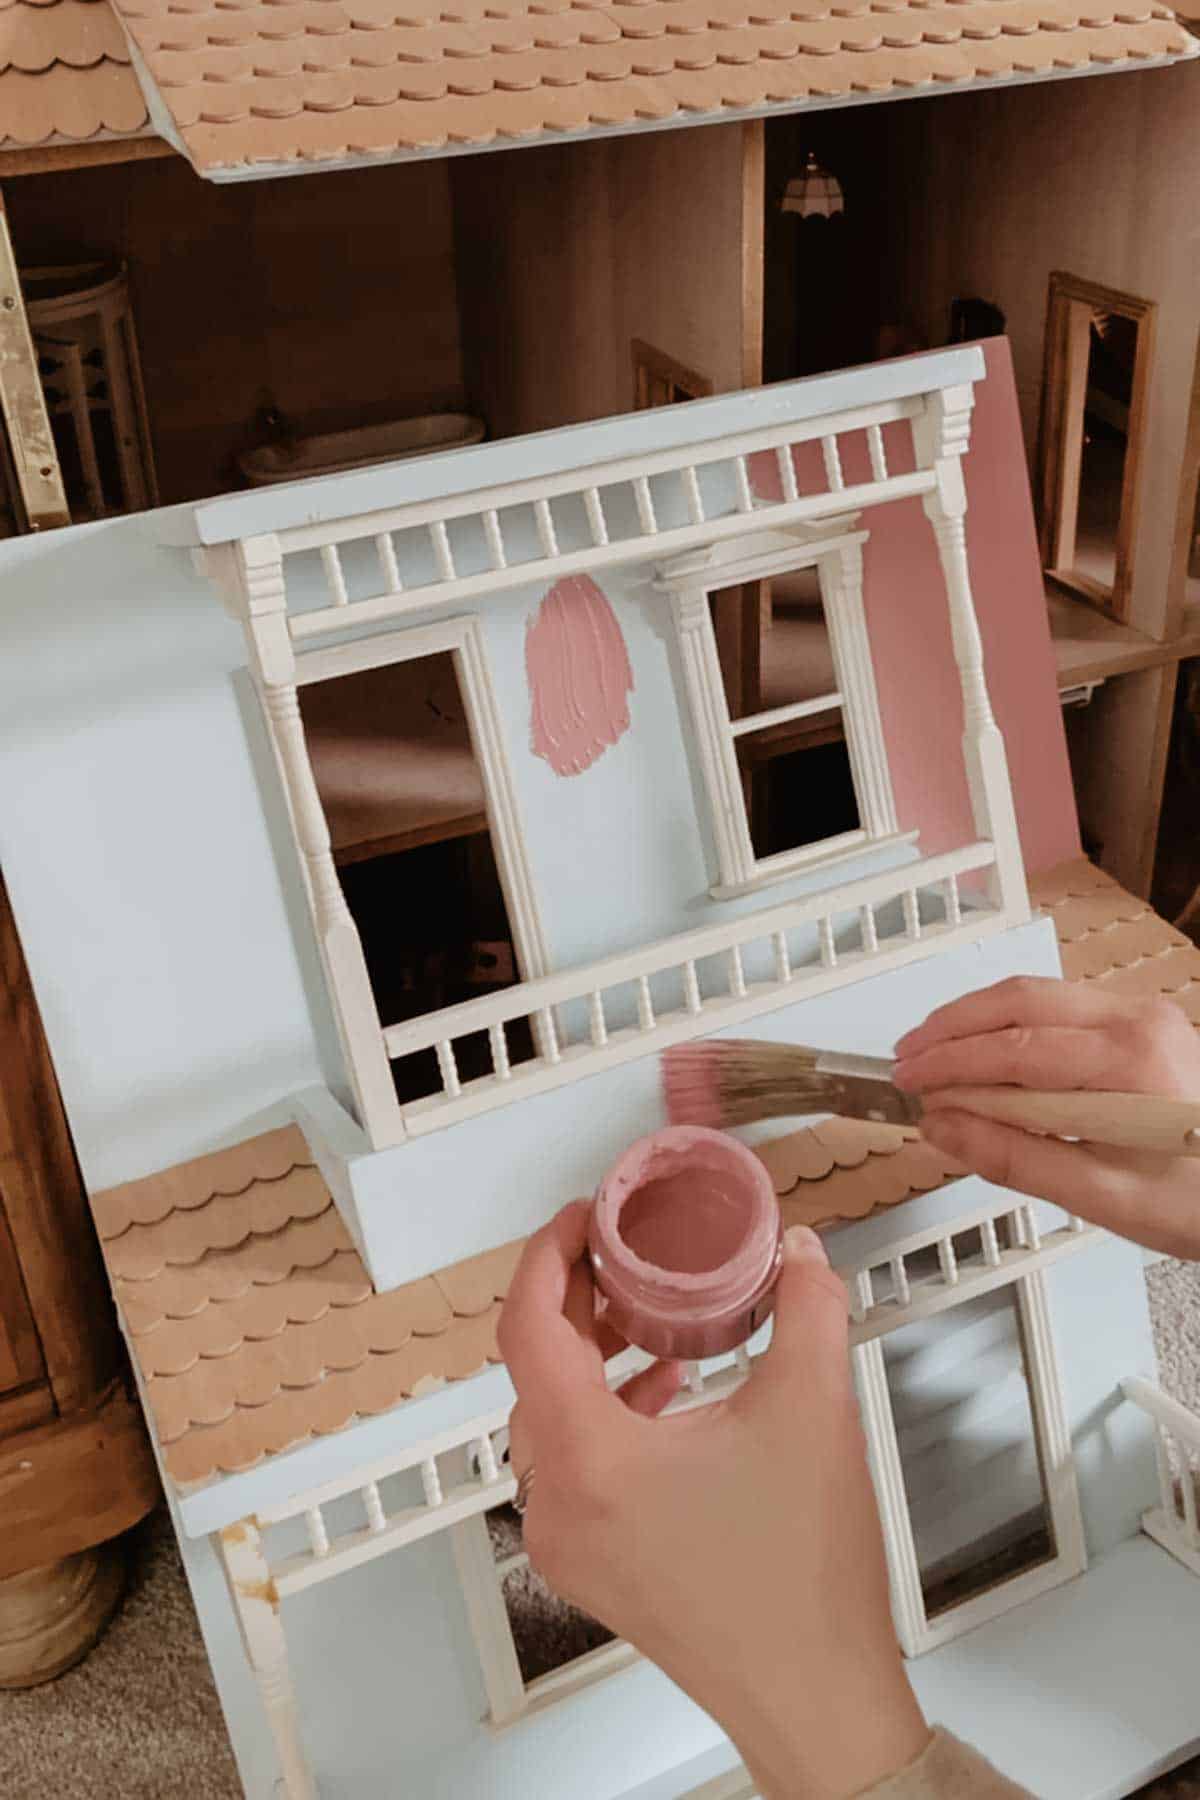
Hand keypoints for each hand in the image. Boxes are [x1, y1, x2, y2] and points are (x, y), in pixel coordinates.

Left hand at [497, 1203, 928, 1799]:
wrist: (817, 1697)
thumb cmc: (801, 1577)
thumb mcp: (813, 1409)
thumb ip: (806, 1307)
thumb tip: (800, 1251)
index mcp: (587, 1459)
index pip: (527, 1328)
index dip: (547, 1257)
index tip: (582, 1218)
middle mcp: (557, 1503)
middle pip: (533, 1370)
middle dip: (575, 1300)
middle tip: (619, 1254)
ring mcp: (569, 1543)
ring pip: (549, 1418)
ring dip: (589, 1357)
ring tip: (648, 1319)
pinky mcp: (595, 1566)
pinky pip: (571, 1465)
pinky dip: (605, 1413)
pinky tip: (668, 1392)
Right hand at [893, 977, 1199, 1258]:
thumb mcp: (1104, 1196)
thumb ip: (1015, 1158)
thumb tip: (942, 1128)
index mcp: (1131, 1061)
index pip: (1014, 1049)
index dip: (949, 1064)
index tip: (908, 1083)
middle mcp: (1138, 1020)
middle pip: (1019, 1001)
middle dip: (952, 1028)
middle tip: (905, 1059)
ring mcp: (1142, 1014)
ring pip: (1036, 995)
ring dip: (976, 1020)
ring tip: (931, 1050)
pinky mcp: (1141, 1023)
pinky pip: (1060, 1007)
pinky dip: (1010, 1024)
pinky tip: (983, 1051)